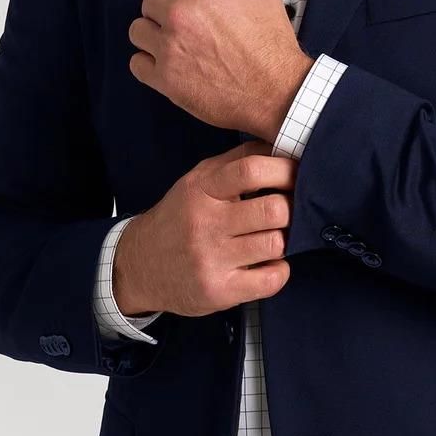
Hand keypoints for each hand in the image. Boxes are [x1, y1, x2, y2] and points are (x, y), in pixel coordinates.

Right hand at [113, 140, 297, 317]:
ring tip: (274, 238)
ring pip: (275, 244)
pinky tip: (268, 264)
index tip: (296, 175)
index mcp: (202, 190)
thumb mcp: (198, 180)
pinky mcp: (218, 291)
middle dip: (291, 210)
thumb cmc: (180, 218)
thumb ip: (237, 160)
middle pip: (272, 210)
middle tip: (289, 213)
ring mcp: (211, 259)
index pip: (251, 170)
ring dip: (284, 241)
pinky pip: (271, 279)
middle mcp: (204, 223)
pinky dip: (280, 271)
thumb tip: (281, 144)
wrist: (140, 264)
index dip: (284, 170)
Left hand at [128, 0, 313, 136]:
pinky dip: (148, 64)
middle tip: (184, 26)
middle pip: (150, 2)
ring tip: (172, 45)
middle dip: (165, 11)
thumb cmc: (273, 45)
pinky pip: (136, 64)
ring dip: (152, 35)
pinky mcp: (165, 78)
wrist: (277, 92)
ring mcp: (169, 47)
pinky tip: (167, 66)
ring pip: (138, 30)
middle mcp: (180, 14)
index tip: (188, 0)